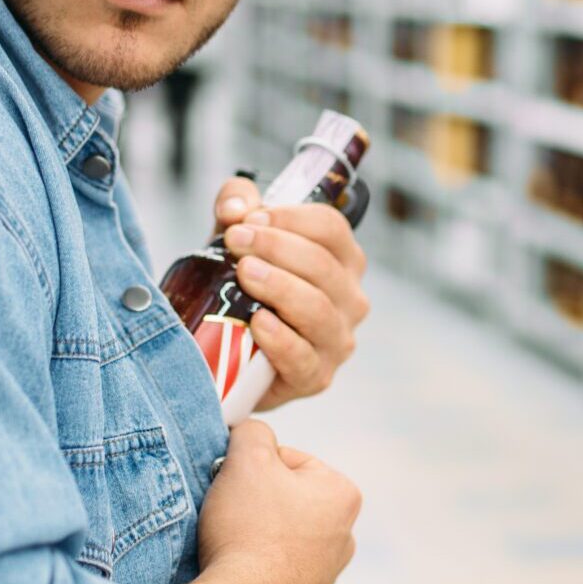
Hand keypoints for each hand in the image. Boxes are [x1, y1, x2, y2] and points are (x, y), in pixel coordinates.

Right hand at [171, 420, 359, 583]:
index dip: (251, 466)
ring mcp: (325, 574)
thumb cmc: (249, 530)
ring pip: (276, 534)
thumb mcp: (247, 458)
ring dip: (250, 533)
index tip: (233, 483)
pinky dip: (251, 565)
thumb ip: (253, 432)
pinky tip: (235, 570)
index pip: (289, 459)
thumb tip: (252, 434)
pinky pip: (269, 569)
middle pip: (284, 498)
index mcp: (344, 495)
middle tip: (228, 511)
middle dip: (253, 500)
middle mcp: (344, 536)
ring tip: (228, 542)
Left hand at [213, 175, 369, 408]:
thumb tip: (235, 207)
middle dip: (275, 247)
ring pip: (317, 309)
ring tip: (244, 273)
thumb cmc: (246, 289)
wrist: (232, 355)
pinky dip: (280, 338)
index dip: (289, 218)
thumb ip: (236, 209)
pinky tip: (257, 322)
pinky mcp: (317, 376)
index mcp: (342, 259)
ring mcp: (337, 340)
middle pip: (322, 264)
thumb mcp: (240, 242)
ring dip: (278, 286)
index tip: (249, 219)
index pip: (330, 228)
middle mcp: (350, 299)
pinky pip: (303, 357)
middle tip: (235, 241)